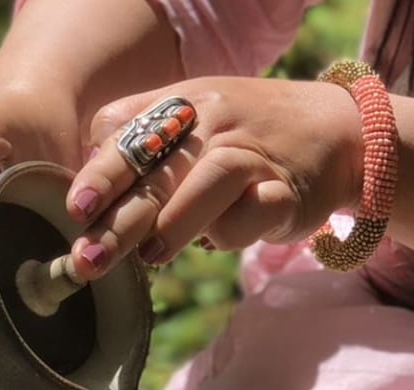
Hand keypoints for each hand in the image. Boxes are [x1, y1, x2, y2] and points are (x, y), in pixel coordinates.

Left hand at [58, 78, 363, 279]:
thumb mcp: (187, 125)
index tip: (77, 208)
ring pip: (212, 179)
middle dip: (121, 216)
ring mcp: (254, 156)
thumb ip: (134, 149)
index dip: (101, 171)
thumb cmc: (240, 136)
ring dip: (176, 222)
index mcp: (180, 107)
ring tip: (149, 258)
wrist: (336, 131)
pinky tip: (214, 246)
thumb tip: (83, 200)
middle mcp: (215, 124)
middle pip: (160, 166)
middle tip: (90, 257)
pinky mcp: (287, 192)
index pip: (129, 132)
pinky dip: (233, 233)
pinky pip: (258, 210)